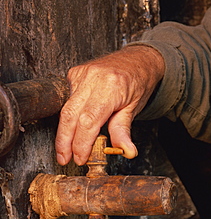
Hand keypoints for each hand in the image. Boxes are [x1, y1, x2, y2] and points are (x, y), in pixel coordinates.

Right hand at [55, 45, 164, 165]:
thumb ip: (124, 131)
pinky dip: (68, 118)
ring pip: (65, 109)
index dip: (81, 143)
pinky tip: (71, 129)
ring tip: (65, 151)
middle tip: (65, 159)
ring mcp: (81, 74)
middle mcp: (93, 78)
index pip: (89, 121)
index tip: (81, 158)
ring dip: (63, 133)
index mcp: (111, 87)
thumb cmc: (138, 82)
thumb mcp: (134, 109)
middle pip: (70, 115)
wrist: (137, 60)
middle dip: (64, 141)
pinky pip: (67, 100)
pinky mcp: (74, 74)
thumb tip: (126, 151)